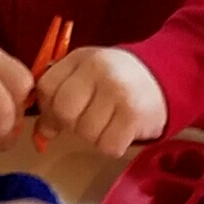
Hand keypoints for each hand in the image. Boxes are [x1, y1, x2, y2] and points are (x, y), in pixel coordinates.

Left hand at [35, 44, 166, 157]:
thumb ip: (58, 96)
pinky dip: (113, 145)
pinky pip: (108, 146)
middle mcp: (100, 71)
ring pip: (86, 133)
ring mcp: (118, 92)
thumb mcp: (84, 75)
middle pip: (64, 112)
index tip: (63, 111)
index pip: (46, 88)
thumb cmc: (115, 80)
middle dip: (72, 123)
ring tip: (110, 121)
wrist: (162, 78)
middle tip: (90, 117)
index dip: (49, 107)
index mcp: (82, 58)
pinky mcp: (134, 115)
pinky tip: (122, 130)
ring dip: (95, 136)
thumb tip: (41, 133)